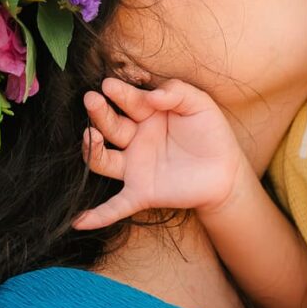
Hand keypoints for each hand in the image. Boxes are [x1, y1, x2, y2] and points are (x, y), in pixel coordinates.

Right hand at [73, 77, 244, 231]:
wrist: (226, 171)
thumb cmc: (210, 133)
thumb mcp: (198, 104)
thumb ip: (177, 92)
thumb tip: (152, 95)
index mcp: (147, 116)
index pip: (128, 102)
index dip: (119, 94)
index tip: (108, 85)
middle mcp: (134, 140)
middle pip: (111, 126)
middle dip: (100, 113)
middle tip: (91, 99)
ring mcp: (135, 168)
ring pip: (104, 161)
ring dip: (93, 151)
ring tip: (90, 136)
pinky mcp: (141, 193)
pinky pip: (115, 206)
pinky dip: (98, 216)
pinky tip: (79, 222)